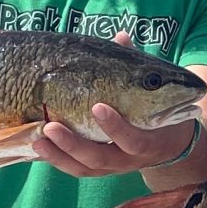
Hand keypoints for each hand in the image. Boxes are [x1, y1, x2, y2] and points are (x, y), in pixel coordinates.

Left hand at [33, 31, 204, 179]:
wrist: (168, 143)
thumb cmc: (156, 109)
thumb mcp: (154, 94)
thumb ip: (135, 68)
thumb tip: (121, 37)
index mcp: (148, 140)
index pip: (133, 138)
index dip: (116, 126)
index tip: (98, 106)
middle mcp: (130, 159)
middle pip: (101, 157)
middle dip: (74, 144)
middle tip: (50, 126)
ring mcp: (113, 166)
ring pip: (85, 167)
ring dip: (59, 154)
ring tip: (37, 138)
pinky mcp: (99, 169)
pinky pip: (77, 169)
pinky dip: (58, 160)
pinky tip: (40, 146)